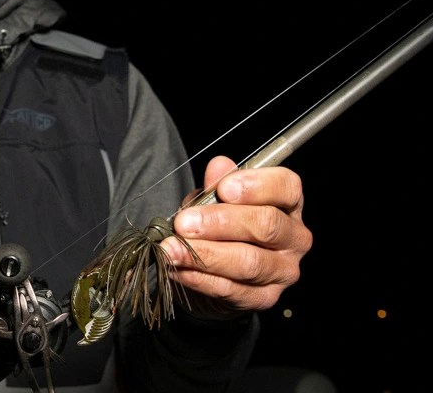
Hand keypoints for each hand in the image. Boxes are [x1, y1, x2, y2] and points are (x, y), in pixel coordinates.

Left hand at [162, 155, 311, 319]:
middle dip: (220, 222)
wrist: (213, 272)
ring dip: (204, 255)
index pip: (286, 187)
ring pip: (248, 262)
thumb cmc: (218, 226)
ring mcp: (282, 271)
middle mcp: (293, 237)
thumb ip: (217, 184)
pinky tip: (178, 269)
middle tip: (184, 223)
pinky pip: (231, 289)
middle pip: (266, 225)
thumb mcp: (213, 199)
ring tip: (171, 248)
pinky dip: (199, 278)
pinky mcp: (264, 299)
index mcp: (286, 203)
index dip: (256, 186)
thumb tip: (218, 166)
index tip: (223, 189)